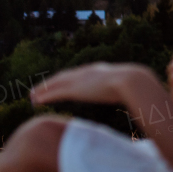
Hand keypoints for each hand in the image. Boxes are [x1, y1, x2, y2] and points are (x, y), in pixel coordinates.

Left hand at [32, 63, 152, 106]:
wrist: (133, 81)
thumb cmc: (137, 86)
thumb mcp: (131, 87)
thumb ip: (130, 90)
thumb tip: (140, 95)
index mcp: (100, 70)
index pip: (79, 74)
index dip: (68, 79)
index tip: (61, 83)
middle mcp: (87, 72)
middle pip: (63, 76)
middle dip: (51, 82)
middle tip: (39, 88)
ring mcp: (81, 80)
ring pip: (55, 84)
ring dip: (42, 89)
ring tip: (32, 95)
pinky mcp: (75, 90)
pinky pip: (55, 93)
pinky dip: (44, 96)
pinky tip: (35, 101)